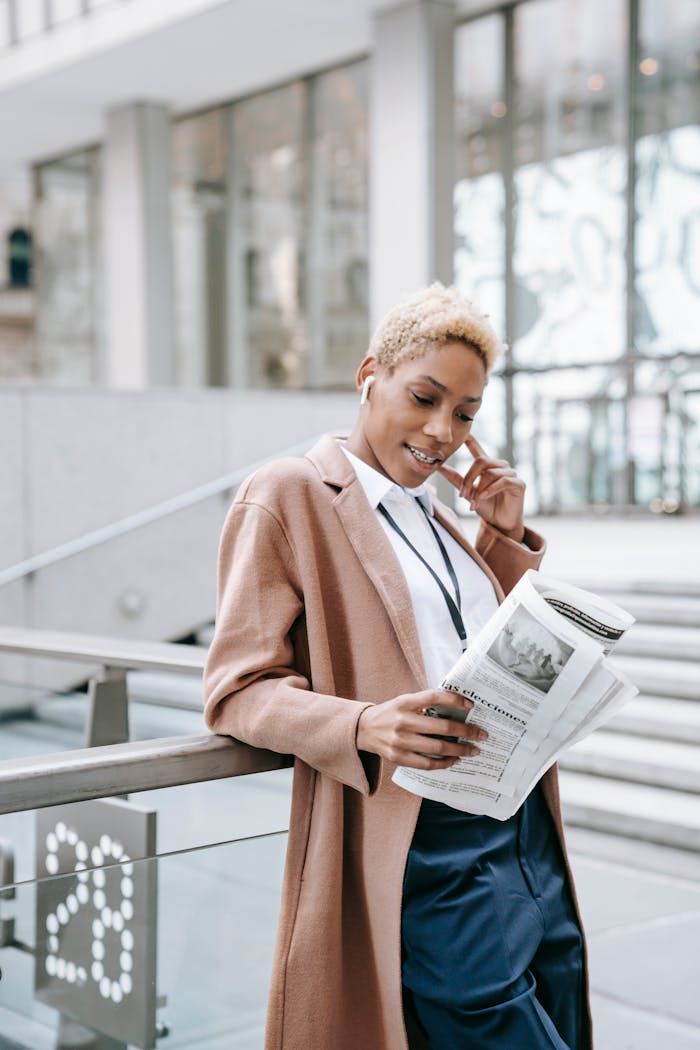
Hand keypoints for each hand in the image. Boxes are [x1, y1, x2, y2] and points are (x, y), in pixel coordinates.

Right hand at [356, 688, 486, 769]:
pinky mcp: (398, 757)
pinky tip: (455, 759)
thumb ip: (425, 703)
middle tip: (481, 734)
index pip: (434, 697)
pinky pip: (427, 763)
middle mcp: (402, 721)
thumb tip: (457, 706)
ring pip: (438, 747)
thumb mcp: (404, 701)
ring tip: (473, 749)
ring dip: (460, 749)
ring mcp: (400, 741)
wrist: (363, 730)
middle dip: (466, 731)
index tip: (471, 705)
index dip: (455, 700)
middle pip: (442, 727)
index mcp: (405, 702)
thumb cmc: (390, 713)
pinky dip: (444, 762)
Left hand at [438, 434, 524, 538]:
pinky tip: (482, 498)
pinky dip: (490, 490)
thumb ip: (455, 479)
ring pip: (490, 473)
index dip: (471, 440)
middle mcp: (500, 467)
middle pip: (481, 462)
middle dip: (469, 478)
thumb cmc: (486, 507)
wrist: (500, 525)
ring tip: (473, 503)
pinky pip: (502, 481)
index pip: (478, 449)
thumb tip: (439, 467)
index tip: (463, 432)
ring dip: (478, 489)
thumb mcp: (468, 492)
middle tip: (463, 495)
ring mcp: (510, 474)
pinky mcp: (519, 484)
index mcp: (487, 467)